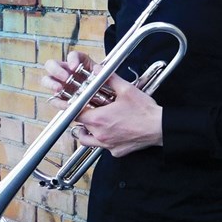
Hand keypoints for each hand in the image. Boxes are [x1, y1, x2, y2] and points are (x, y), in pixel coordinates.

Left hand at [41, 51, 163, 157]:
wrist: (159, 128)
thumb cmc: (145, 111)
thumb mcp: (126, 90)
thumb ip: (109, 79)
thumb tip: (99, 70)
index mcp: (98, 118)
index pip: (74, 114)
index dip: (67, 108)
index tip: (62, 104)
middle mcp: (99, 134)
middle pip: (80, 126)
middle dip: (82, 117)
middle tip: (88, 110)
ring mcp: (107, 145)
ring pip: (87, 140)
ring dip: (86, 132)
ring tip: (93, 124)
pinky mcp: (115, 151)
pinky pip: (102, 147)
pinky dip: (103, 140)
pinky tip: (111, 132)